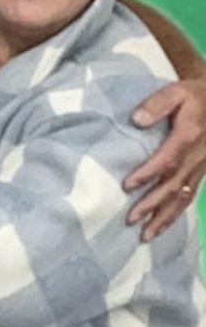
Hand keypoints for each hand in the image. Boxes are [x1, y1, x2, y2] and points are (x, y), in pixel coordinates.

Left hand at [125, 77, 205, 240]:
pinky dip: (175, 214)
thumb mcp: (176, 92)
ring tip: (145, 235)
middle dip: (152, 204)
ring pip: (183, 197)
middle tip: (131, 219)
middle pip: (174, 185)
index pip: (167, 159)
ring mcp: (201, 167)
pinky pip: (189, 197)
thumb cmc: (195, 96)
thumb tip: (136, 119)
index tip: (128, 185)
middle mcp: (197, 157)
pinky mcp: (201, 172)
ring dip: (164, 217)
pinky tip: (161, 226)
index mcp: (189, 137)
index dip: (148, 173)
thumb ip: (157, 104)